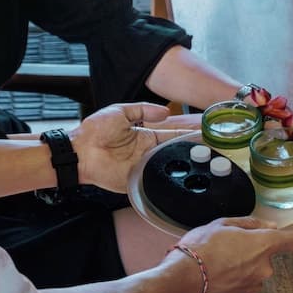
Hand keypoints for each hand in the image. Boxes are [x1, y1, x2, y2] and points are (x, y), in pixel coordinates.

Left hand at [70, 103, 194, 192]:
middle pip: (174, 152)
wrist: (79, 151)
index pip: (171, 134)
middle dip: (192, 152)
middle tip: (213, 151)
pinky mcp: (136, 182)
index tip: (203, 131)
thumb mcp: (120, 111)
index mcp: (145, 135)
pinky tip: (183, 180)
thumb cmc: (95, 130)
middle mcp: (147, 152)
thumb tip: (165, 111)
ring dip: (183, 167)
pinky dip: (167, 181)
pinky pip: (155, 182)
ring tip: (205, 164)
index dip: (186, 133)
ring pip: (168, 167)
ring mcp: (143, 168)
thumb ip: (143, 110)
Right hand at [172, 217, 292, 292]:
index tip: (290, 236)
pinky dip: (233, 279)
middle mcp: (264, 268)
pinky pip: (242, 284)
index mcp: (264, 245)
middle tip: (227, 245)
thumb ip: (251, 224)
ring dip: (242, 266)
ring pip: (254, 271)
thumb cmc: (201, 247)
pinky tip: (214, 274)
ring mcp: (254, 286)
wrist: (183, 280)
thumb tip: (271, 226)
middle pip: (266, 256)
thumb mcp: (223, 224)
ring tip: (217, 261)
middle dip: (251, 250)